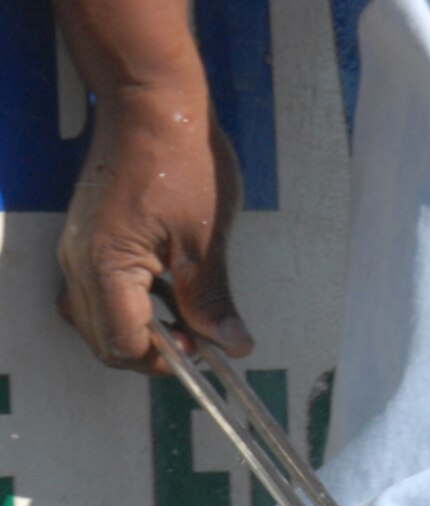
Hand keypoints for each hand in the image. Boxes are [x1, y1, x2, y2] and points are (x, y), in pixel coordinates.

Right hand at [58, 81, 252, 371]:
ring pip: (95, 320)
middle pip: (104, 341)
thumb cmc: (179, 156)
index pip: (123, 346)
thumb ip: (212, 300)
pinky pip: (94, 291)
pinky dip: (128, 303)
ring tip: (182, 312)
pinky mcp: (84, 236)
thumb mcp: (205, 239)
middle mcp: (79, 262)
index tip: (200, 352)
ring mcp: (76, 248)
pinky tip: (164, 287)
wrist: (150, 99)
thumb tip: (232, 345)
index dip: (165, 361)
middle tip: (195, 338)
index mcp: (107, 267)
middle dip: (151, 351)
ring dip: (138, 329)